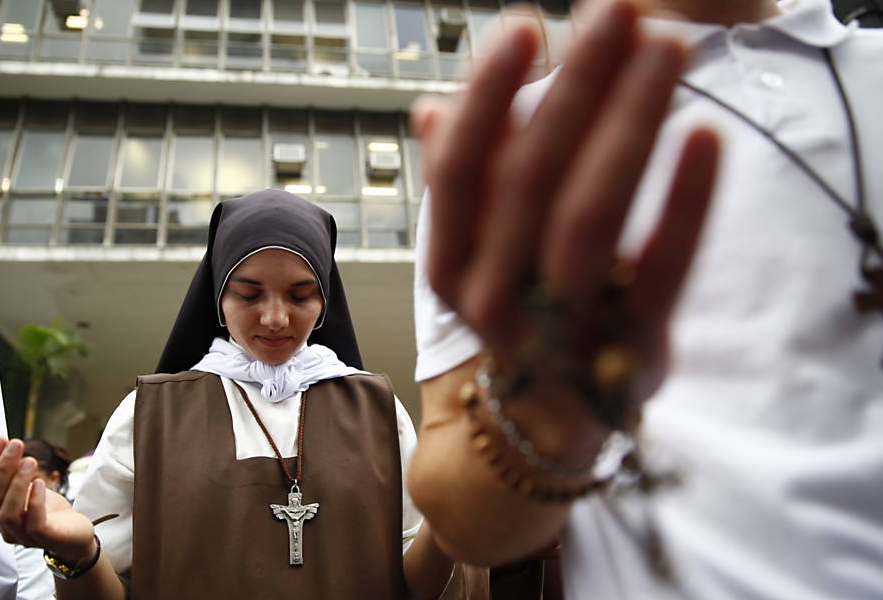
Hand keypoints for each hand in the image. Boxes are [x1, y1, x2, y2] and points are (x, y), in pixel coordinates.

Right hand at [0, 438, 95, 565]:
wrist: (74, 534)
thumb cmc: (49, 511)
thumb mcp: (29, 490)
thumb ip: (16, 476)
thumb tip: (10, 446)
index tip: (0, 440)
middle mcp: (3, 526)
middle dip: (3, 468)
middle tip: (16, 444)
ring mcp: (22, 536)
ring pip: (8, 512)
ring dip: (17, 483)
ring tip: (30, 461)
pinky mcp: (43, 539)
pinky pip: (34, 523)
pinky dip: (35, 500)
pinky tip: (40, 482)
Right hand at [414, 0, 719, 403]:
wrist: (554, 418)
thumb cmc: (519, 310)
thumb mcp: (477, 251)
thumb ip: (464, 182)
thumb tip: (430, 106)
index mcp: (452, 266)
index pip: (459, 173)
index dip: (487, 97)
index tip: (523, 26)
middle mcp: (495, 300)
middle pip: (530, 181)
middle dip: (576, 88)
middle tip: (618, 11)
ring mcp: (565, 328)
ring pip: (590, 216)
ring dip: (630, 124)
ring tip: (667, 48)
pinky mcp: (635, 346)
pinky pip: (663, 270)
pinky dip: (687, 203)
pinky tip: (707, 136)